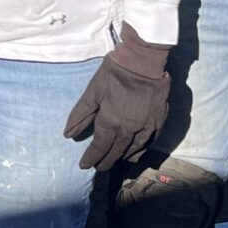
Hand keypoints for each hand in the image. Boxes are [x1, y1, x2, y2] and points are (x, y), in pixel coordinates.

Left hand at [61, 24, 172, 172]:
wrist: (144, 60)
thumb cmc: (115, 73)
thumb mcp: (92, 91)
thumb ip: (80, 115)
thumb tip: (68, 135)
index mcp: (110, 123)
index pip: (99, 147)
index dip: (91, 158)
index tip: (84, 166)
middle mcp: (128, 130)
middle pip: (116, 152)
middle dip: (105, 161)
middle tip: (98, 167)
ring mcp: (146, 128)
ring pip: (133, 151)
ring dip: (121, 158)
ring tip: (113, 161)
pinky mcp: (159, 122)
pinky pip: (149, 144)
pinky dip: (140, 151)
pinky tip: (134, 154)